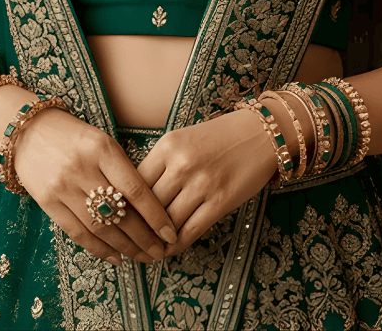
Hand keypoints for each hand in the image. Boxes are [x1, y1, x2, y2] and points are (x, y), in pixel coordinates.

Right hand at [10, 107, 177, 265]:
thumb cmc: (73, 136)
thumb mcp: (102, 142)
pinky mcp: (48, 202)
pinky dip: (99, 249)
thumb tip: (148, 208)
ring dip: (125, 248)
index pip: (135, 189)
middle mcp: (83, 169)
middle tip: (160, 252)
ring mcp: (63, 187)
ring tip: (142, 257)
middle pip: (119, 213)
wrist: (29, 131)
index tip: (169, 233)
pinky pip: (77, 233)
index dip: (155, 216)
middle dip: (144, 238)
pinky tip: (116, 258)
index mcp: (102, 149)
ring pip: (100, 227)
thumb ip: (122, 170)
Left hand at [136, 108, 278, 256]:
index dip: (127, 205)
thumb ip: (160, 164)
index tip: (121, 218)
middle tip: (131, 239)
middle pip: (149, 205)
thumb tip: (136, 197)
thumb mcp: (182, 140)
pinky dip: (177, 244)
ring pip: (168, 222)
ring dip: (156, 239)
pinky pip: (191, 230)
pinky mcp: (221, 201)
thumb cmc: (217, 137)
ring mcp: (202, 184)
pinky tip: (170, 248)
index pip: (135, 182)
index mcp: (167, 145)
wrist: (260, 134)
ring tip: (148, 248)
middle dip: (139, 226)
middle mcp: (182, 164)